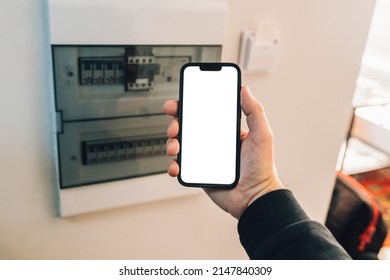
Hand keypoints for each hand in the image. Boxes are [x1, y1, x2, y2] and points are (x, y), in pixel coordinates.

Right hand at [163, 85, 283, 218]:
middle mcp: (211, 142)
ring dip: (171, 143)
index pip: (202, 112)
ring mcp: (203, 157)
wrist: (254, 197)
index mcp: (224, 130)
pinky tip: (176, 166)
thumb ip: (254, 111)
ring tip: (175, 148)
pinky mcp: (198, 173)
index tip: (177, 103)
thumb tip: (244, 90)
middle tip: (175, 126)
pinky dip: (173, 165)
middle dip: (174, 123)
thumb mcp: (262, 134)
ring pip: (180, 145)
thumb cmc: (262, 168)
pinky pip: (180, 166)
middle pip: (186, 126)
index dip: (187, 105)